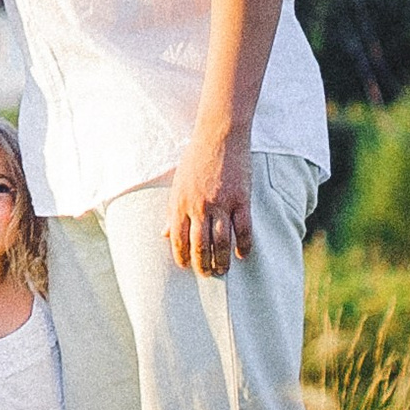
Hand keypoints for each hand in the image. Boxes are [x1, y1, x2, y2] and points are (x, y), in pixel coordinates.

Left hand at [166, 127, 253, 276]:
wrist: (219, 135)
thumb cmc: (196, 158)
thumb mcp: (178, 184)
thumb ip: (173, 211)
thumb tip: (164, 234)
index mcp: (180, 202)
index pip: (178, 239)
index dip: (181, 257)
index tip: (185, 267)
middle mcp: (199, 206)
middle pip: (200, 245)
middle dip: (202, 264)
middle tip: (207, 274)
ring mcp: (221, 204)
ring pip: (222, 242)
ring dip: (222, 260)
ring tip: (223, 269)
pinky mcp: (241, 199)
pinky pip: (244, 229)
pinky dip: (244, 245)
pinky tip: (243, 254)